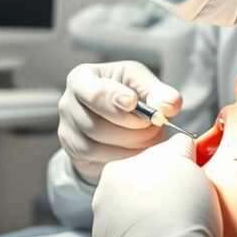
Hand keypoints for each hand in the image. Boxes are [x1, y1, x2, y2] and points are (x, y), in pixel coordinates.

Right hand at [58, 61, 181, 184]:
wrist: (116, 119)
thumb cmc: (129, 94)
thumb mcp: (144, 86)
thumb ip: (159, 93)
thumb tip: (169, 105)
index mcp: (83, 77)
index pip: (94, 92)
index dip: (115, 100)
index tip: (135, 103)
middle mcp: (68, 101)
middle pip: (96, 123)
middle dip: (131, 128)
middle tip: (154, 126)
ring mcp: (68, 128)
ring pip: (96, 144)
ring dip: (130, 144)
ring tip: (149, 137)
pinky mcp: (73, 150)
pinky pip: (97, 158)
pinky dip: (123, 156)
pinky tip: (137, 150)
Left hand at [93, 134, 230, 236]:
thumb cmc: (179, 216)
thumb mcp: (186, 163)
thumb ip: (178, 148)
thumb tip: (180, 144)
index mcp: (117, 168)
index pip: (153, 157)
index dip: (178, 166)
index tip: (190, 178)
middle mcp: (104, 194)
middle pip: (140, 183)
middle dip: (159, 190)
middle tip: (184, 204)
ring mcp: (103, 223)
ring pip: (133, 211)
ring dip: (149, 216)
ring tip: (173, 228)